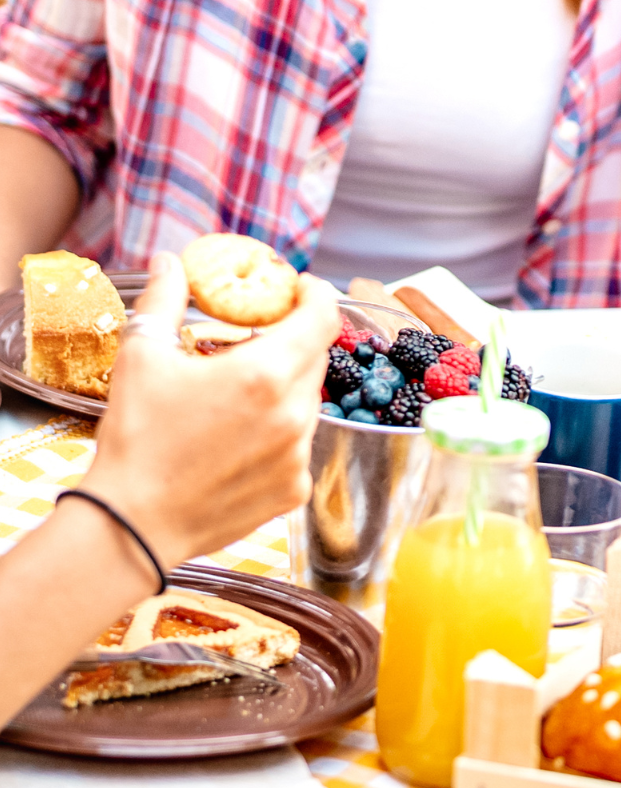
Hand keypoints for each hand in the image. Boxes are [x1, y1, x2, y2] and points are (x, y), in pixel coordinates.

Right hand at [89, 253, 339, 568]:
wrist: (130, 525)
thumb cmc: (135, 440)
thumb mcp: (142, 357)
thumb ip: (164, 301)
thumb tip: (170, 263)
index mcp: (265, 374)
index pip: (322, 318)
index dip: (317, 295)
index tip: (302, 288)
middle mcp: (294, 413)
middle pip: (314, 359)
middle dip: (292, 342)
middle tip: (257, 340)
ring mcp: (299, 455)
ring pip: (307, 403)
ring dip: (283, 390)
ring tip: (235, 397)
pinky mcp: (294, 489)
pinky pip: (298, 446)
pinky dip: (278, 434)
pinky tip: (236, 440)